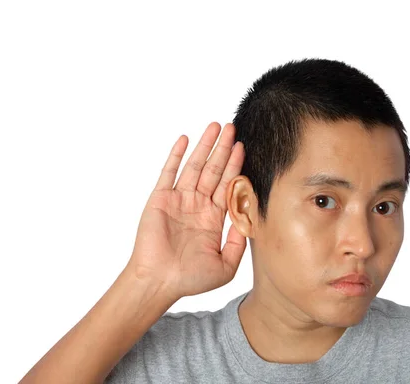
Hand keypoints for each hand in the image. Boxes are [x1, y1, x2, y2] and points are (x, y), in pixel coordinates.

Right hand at [126, 122, 246, 300]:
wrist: (159, 282)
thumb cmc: (189, 279)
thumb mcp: (226, 265)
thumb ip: (239, 242)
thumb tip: (250, 219)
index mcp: (212, 219)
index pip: (227, 186)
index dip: (235, 166)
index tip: (242, 148)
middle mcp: (196, 206)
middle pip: (213, 171)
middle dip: (223, 150)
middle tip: (232, 128)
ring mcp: (178, 201)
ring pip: (194, 167)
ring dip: (204, 146)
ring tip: (214, 127)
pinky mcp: (161, 199)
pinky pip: (169, 172)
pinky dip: (176, 155)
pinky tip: (185, 139)